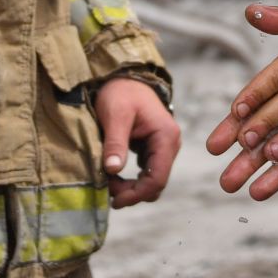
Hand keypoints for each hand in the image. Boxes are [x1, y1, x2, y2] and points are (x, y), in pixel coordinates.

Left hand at [94, 76, 179, 208]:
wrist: (125, 77)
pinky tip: (114, 176)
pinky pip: (147, 172)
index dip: (137, 194)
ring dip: (132, 187)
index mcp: (166, 137)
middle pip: (156, 182)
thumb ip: (115, 142)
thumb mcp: (115, 115)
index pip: (157, 178)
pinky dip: (132, 179)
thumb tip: (112, 170)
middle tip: (107, 189)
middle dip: (132, 192)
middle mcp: (170, 144)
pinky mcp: (155, 149)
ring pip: (152, 180)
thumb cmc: (120, 93)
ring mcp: (164, 147)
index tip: (115, 200)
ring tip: (108, 181)